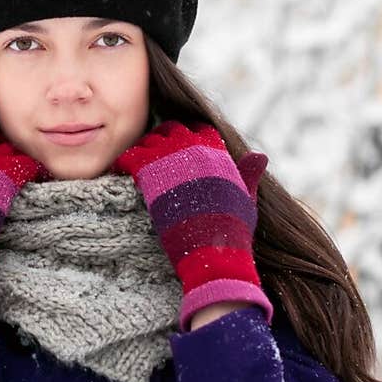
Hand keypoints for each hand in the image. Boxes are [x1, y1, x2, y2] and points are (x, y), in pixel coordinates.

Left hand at [111, 119, 272, 331]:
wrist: (214, 251)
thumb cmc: (233, 231)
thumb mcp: (246, 197)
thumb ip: (249, 174)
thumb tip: (260, 155)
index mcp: (218, 152)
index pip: (199, 130)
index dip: (189, 137)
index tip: (180, 150)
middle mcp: (194, 149)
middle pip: (172, 129)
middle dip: (163, 139)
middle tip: (154, 154)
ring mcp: (171, 159)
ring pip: (150, 140)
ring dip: (144, 149)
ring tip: (138, 164)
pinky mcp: (150, 174)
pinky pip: (131, 157)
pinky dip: (124, 162)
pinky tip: (121, 171)